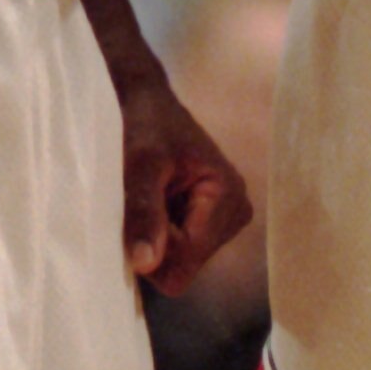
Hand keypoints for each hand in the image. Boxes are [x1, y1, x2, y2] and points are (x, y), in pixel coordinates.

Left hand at [118, 77, 251, 295]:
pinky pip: (178, 251)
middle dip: (154, 241)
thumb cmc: (145, 125)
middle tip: (140, 201)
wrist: (148, 103)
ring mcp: (225, 221)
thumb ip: (144, 212)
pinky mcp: (211, 223)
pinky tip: (154, 203)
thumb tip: (146, 266)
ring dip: (154, 236)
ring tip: (147, 198)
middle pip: (183, 266)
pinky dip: (158, 232)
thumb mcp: (140, 164)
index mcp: (228, 198)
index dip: (153, 247)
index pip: (185, 262)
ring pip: (178, 261)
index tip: (135, 212)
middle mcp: (236, 214)